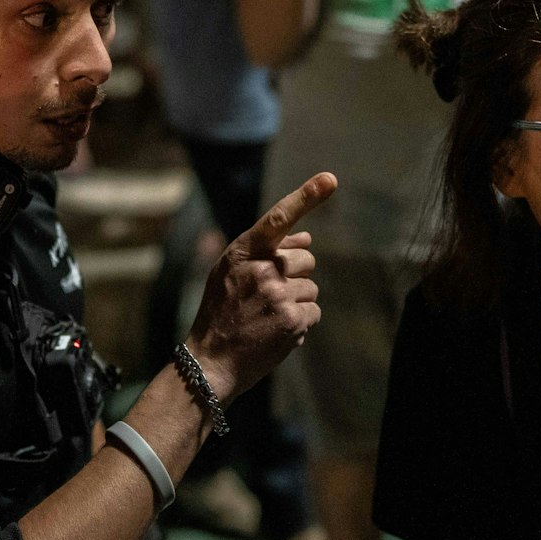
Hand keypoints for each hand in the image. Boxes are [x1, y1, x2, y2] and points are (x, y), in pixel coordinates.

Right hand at [184, 172, 336, 400]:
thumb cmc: (221, 313)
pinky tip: (276, 331)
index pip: (278, 218)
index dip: (306, 196)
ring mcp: (277, 295)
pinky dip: (301, 323)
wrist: (210, 361)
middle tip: (268, 297)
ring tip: (267, 317)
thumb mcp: (230, 274)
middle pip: (306, 259)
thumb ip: (265, 252)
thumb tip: (307, 238)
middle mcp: (261, 269)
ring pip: (312, 288)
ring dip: (297, 302)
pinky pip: (314, 312)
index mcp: (243, 252)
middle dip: (296, 275)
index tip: (330, 179)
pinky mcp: (292, 320)